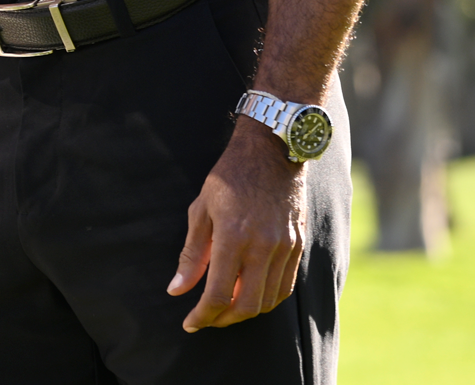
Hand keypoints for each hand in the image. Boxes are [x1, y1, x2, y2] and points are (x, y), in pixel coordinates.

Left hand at [167, 125, 305, 330]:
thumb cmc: (229, 178)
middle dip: (223, 320)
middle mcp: (263, 246)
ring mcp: (285, 247)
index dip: (202, 315)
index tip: (190, 323)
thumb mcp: (201, 210)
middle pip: (246, 305)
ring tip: (226, 307)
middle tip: (207, 318)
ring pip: (267, 300)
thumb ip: (191, 255)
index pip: (218, 294)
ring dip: (245, 312)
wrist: (271, 151)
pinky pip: (285, 286)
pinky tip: (250, 294)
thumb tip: (176, 290)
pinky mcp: (298, 245)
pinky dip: (267, 299)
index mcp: (233, 237)